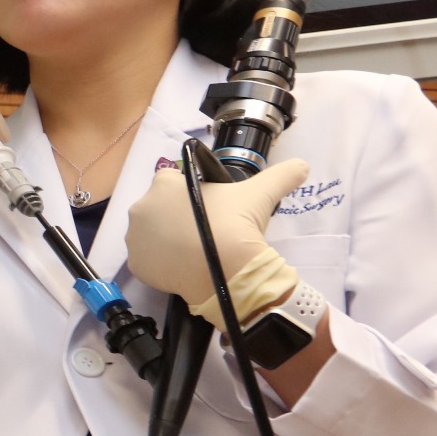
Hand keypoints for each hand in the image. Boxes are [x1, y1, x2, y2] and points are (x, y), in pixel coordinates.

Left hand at [126, 157, 309, 318]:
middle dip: (178, 217)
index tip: (210, 207)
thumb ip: (281, 175)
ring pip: (152, 235)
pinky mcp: (137, 266)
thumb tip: (301, 166)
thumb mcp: (260, 192)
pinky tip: (185, 265)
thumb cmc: (235, 223)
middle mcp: (141, 208)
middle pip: (160, 209)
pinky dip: (163, 263)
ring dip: (168, 239)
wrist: (226, 269)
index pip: (172, 181)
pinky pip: (148, 261)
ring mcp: (135, 239)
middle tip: (205, 230)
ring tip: (195, 249)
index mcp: (163, 184)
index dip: (192, 193)